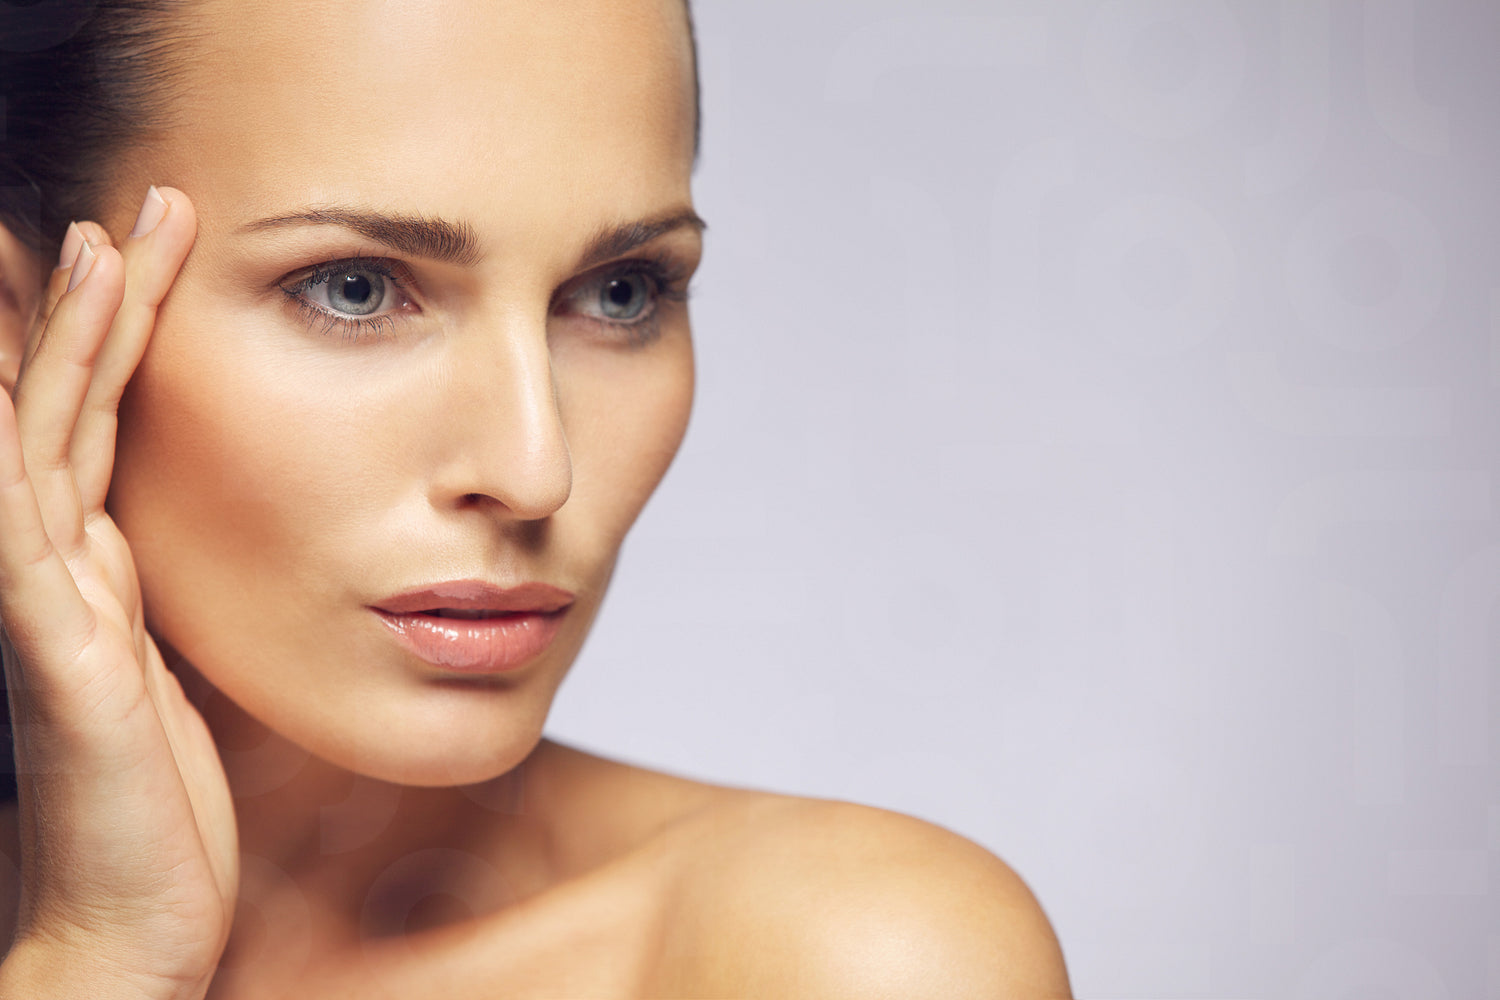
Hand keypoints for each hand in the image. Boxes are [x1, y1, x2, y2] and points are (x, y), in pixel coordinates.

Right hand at [0, 189, 236, 998]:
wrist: (126, 922)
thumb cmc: (150, 807)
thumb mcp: (161, 678)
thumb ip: (144, 600)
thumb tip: (140, 532)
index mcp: (90, 572)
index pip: (97, 424)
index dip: (117, 336)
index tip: (149, 250)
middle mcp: (53, 572)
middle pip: (70, 406)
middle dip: (104, 303)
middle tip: (147, 205)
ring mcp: (43, 604)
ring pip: (48, 438)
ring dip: (77, 337)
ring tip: (109, 240)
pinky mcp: (56, 649)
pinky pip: (33, 521)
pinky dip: (26, 439)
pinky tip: (33, 373)